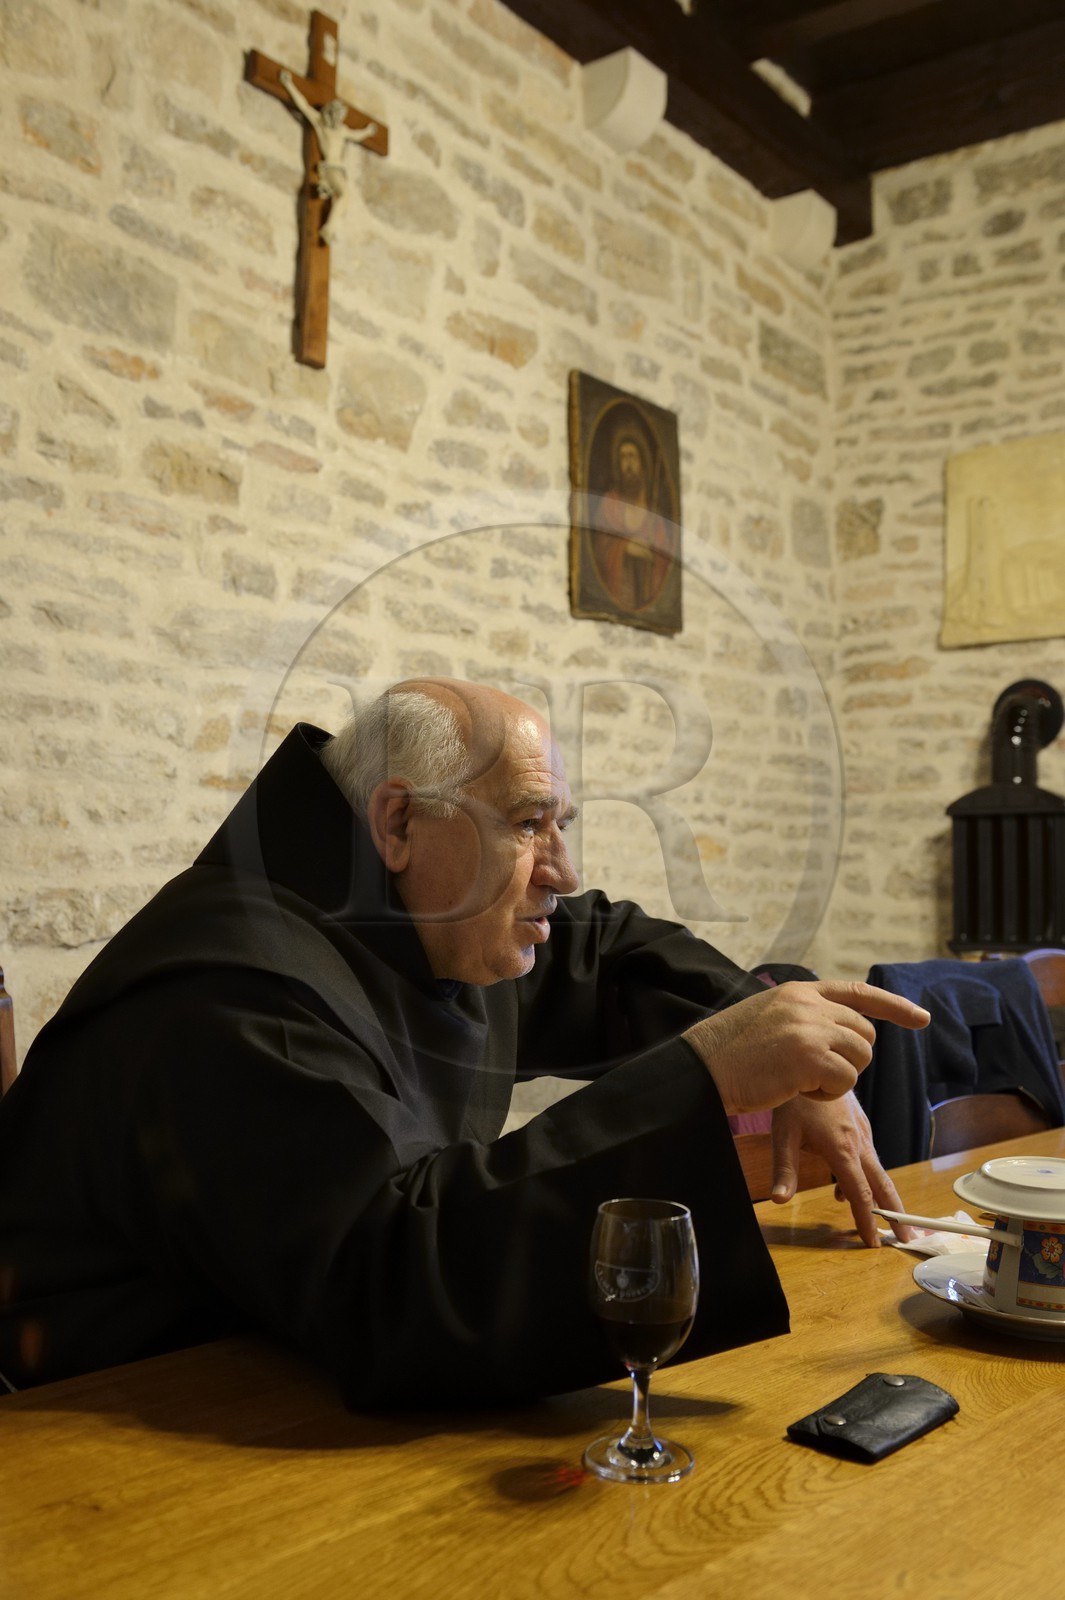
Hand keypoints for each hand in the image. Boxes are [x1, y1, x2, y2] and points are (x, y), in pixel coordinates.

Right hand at [684, 979, 929, 1116]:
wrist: (702, 1066)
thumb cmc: (731, 1051)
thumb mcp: (769, 1015)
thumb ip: (804, 1015)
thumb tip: (841, 1029)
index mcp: (800, 992)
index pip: (858, 992)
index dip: (893, 1006)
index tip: (921, 1019)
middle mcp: (809, 1005)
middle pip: (865, 1035)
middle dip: (851, 1059)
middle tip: (815, 1073)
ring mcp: (810, 1029)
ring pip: (860, 1059)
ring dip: (838, 1079)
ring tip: (800, 1081)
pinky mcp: (810, 1058)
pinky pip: (845, 1082)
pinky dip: (827, 1094)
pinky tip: (797, 1090)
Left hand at [769, 1093, 916, 1248]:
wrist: (816, 1060)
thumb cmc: (796, 1099)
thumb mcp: (783, 1134)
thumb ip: (784, 1169)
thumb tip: (780, 1200)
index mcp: (842, 1149)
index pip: (860, 1193)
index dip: (867, 1220)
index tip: (874, 1243)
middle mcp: (859, 1143)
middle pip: (882, 1185)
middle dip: (896, 1213)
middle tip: (908, 1238)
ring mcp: (863, 1134)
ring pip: (879, 1172)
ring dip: (885, 1197)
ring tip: (889, 1221)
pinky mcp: (861, 1128)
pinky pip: (869, 1159)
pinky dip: (868, 1178)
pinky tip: (845, 1189)